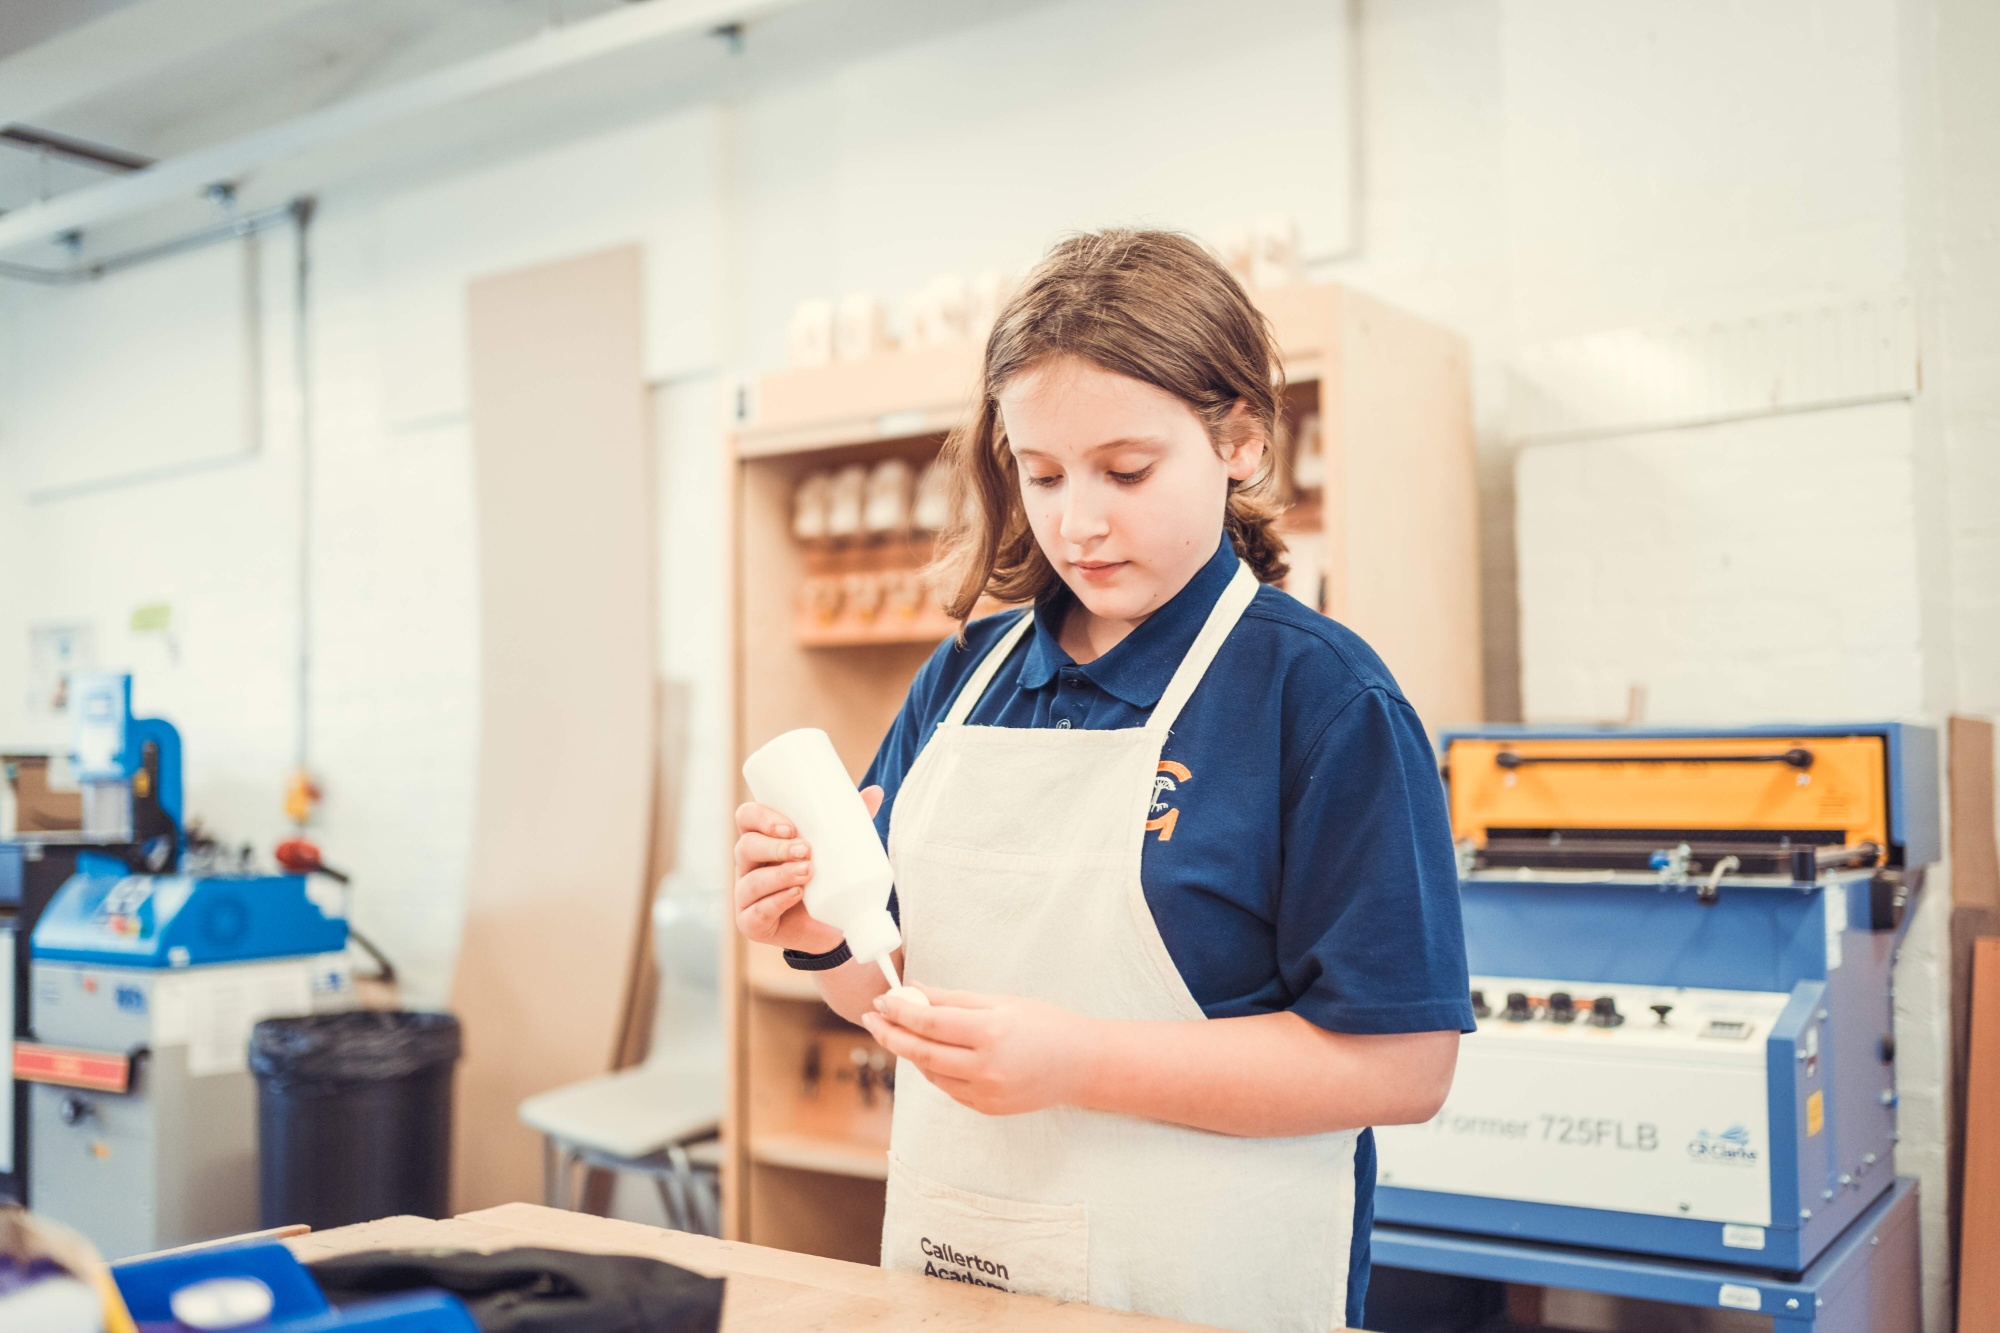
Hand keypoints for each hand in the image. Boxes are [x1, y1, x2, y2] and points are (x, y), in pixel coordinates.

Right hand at [732, 787, 884, 954]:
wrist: (830, 928)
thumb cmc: (825, 880)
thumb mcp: (837, 850)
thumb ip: (850, 823)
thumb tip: (875, 792)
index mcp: (762, 839)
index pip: (747, 818)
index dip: (761, 817)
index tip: (790, 825)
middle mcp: (749, 865)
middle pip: (745, 846)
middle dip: (774, 847)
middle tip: (805, 850)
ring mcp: (746, 895)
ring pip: (751, 881)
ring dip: (779, 875)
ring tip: (807, 872)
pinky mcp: (752, 923)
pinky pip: (755, 913)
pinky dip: (776, 902)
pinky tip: (794, 895)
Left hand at [861, 986, 1092, 1115]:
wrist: (1081, 1065)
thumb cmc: (1044, 1025)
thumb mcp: (1000, 1002)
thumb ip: (953, 999)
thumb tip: (914, 990)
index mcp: (991, 1033)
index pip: (930, 1022)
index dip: (900, 1011)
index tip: (881, 1000)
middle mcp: (986, 1068)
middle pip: (922, 1053)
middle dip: (892, 1035)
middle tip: (873, 1019)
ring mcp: (986, 1093)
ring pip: (931, 1073)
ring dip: (911, 1052)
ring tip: (901, 1031)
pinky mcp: (987, 1109)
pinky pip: (948, 1088)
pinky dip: (934, 1069)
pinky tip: (931, 1053)